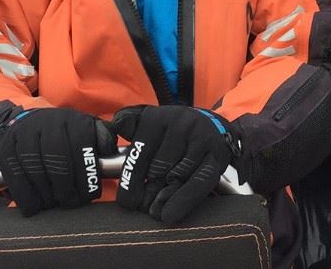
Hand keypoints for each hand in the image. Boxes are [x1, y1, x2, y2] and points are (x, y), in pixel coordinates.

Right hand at [0, 107, 116, 215]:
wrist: (28, 124)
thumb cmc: (64, 135)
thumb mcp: (86, 129)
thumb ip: (102, 138)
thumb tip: (110, 153)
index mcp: (70, 118)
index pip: (80, 146)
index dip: (86, 174)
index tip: (91, 194)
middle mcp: (46, 122)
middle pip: (58, 161)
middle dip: (67, 188)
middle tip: (71, 202)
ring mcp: (23, 135)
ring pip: (37, 172)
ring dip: (48, 195)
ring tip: (55, 202)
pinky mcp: (5, 149)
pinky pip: (16, 179)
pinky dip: (27, 197)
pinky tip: (36, 204)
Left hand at [112, 105, 238, 224]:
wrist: (210, 128)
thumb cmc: (171, 132)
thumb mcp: (148, 121)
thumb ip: (129, 123)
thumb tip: (115, 126)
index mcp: (158, 117)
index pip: (139, 154)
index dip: (131, 182)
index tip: (128, 201)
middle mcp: (180, 123)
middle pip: (157, 169)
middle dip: (148, 193)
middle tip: (144, 206)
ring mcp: (200, 138)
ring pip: (176, 177)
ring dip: (164, 199)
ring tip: (156, 210)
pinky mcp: (216, 155)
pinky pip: (198, 182)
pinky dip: (183, 201)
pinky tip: (169, 215)